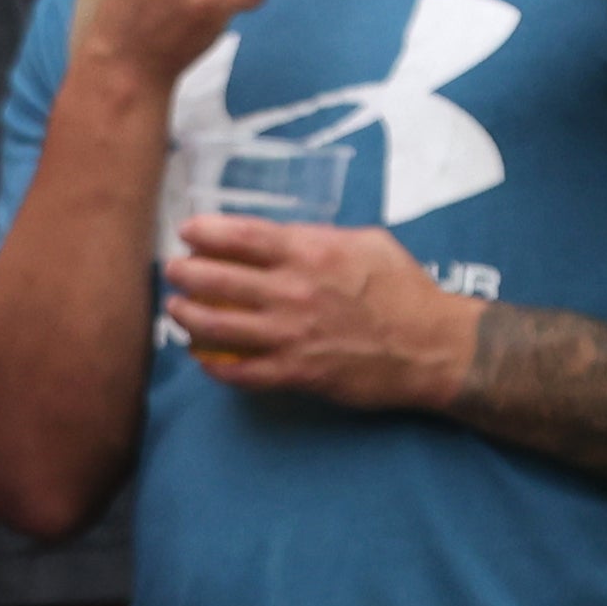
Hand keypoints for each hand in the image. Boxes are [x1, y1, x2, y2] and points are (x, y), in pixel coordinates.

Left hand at [159, 214, 472, 411]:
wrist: (433, 347)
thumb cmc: (404, 290)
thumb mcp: (366, 243)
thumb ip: (319, 237)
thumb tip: (283, 237)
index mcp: (311, 252)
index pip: (240, 236)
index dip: (205, 232)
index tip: (187, 232)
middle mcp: (293, 292)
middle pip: (216, 279)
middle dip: (184, 273)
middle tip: (174, 271)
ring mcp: (292, 335)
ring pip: (217, 327)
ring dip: (187, 317)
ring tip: (176, 311)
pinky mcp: (298, 373)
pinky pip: (242, 372)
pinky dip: (215, 366)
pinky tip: (203, 359)